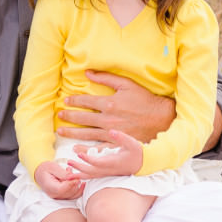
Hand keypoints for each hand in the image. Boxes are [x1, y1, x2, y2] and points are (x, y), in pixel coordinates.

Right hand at [34, 160, 84, 199]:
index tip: (76, 177)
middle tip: (73, 172)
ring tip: (73, 174)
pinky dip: (79, 190)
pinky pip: (73, 196)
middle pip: (69, 192)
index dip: (71, 184)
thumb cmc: (46, 168)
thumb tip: (72, 177)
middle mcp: (54, 195)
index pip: (62, 189)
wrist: (41, 173)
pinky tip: (83, 183)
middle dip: (74, 182)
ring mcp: (58, 197)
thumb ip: (62, 173)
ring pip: (73, 195)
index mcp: (49, 187)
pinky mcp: (63, 196)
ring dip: (76, 185)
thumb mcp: (53, 167)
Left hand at [56, 70, 174, 143]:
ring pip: (86, 133)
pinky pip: (98, 148)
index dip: (74, 101)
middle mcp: (107, 119)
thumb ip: (106, 78)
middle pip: (82, 118)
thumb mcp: (127, 84)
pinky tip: (76, 149)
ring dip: (71, 133)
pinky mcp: (117, 144)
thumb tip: (88, 73)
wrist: (162, 119)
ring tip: (61, 131)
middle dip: (69, 116)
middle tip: (60, 116)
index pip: (85, 101)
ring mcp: (111, 133)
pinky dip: (86, 149)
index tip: (66, 101)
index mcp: (109, 103)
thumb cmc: (145, 100)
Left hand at [66, 129, 143, 177]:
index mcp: (114, 162)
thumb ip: (122, 137)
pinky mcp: (106, 173)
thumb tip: (111, 131)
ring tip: (67, 174)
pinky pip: (92, 177)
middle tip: (68, 162)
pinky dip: (83, 176)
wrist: (142, 164)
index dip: (88, 159)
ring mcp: (107, 173)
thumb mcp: (133, 143)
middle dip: (79, 167)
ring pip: (91, 176)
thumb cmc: (137, 153)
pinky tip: (75, 175)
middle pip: (91, 171)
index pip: (99, 162)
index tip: (79, 154)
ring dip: (79, 175)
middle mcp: (108, 170)